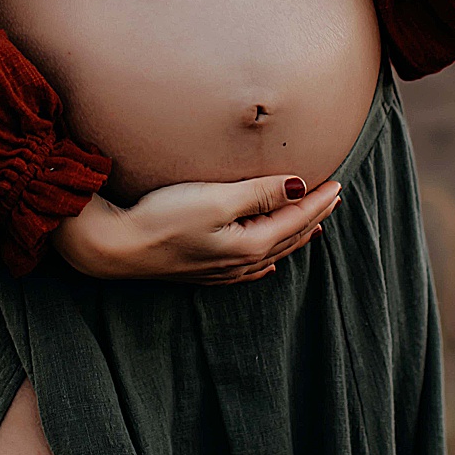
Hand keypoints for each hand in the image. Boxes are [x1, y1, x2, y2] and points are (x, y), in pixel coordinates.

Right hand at [50, 173, 342, 283]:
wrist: (117, 248)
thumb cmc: (163, 219)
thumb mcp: (216, 199)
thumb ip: (259, 193)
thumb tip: (299, 188)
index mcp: (250, 245)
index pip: (295, 219)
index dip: (317, 200)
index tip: (338, 183)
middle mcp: (241, 262)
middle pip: (288, 237)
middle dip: (312, 216)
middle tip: (332, 198)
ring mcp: (221, 270)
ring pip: (271, 252)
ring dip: (294, 236)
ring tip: (312, 225)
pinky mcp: (202, 271)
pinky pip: (249, 268)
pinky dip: (266, 259)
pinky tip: (267, 263)